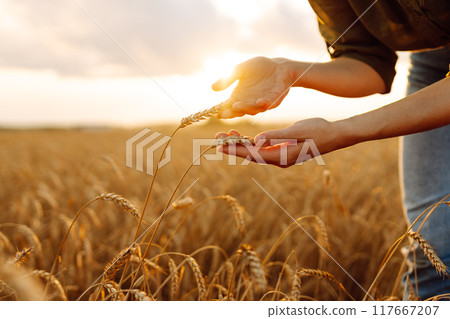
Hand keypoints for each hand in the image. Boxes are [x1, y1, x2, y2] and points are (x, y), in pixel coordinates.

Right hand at [212, 57, 294, 118]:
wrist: (278, 66)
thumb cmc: (259, 68)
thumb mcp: (240, 70)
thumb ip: (228, 78)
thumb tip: (213, 88)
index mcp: (240, 97)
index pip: (230, 107)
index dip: (223, 111)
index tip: (216, 113)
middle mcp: (250, 103)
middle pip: (240, 111)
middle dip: (232, 112)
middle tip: (224, 113)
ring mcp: (262, 103)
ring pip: (253, 109)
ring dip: (245, 108)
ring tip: (236, 105)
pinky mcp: (275, 99)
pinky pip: (269, 104)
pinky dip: (264, 104)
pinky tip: (259, 102)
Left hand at [215, 118, 349, 166]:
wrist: (336, 135)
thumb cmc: (319, 130)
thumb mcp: (298, 130)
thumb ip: (276, 136)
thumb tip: (257, 140)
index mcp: (281, 156)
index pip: (252, 154)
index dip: (235, 149)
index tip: (220, 144)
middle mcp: (279, 160)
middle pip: (251, 155)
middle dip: (233, 147)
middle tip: (217, 138)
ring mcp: (281, 157)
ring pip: (255, 153)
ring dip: (241, 145)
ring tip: (226, 135)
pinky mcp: (283, 152)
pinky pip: (263, 150)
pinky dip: (252, 144)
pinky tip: (244, 137)